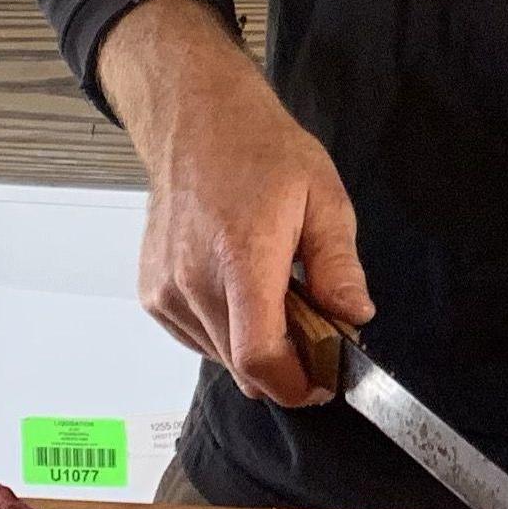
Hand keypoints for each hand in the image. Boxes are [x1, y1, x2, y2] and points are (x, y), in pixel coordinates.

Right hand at [101, 0, 371, 405]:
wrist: (198, 124)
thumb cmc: (262, 153)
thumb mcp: (324, 198)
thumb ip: (338, 266)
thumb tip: (355, 316)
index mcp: (242, 257)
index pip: (259, 354)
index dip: (295, 384)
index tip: (324, 384)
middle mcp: (193, 281)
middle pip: (241, 364)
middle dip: (287, 367)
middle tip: (320, 340)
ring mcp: (166, 290)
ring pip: (218, 356)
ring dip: (256, 351)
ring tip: (284, 305)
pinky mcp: (152, 293)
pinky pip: (195, 337)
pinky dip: (227, 335)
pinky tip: (248, 298)